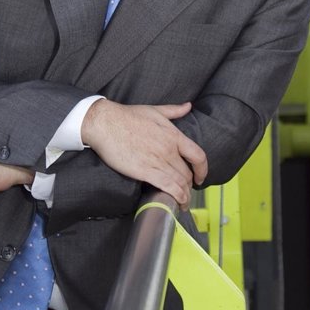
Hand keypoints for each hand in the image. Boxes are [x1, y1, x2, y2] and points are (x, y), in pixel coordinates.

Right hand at [80, 99, 207, 206]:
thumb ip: (174, 110)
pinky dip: (175, 197)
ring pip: (179, 183)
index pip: (198, 156)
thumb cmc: (127, 116)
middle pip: (187, 173)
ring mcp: (158, 161)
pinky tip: (176, 203)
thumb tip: (188, 106)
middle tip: (186, 192)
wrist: (106, 123)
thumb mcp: (155, 110)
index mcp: (173, 135)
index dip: (203, 169)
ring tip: (183, 203)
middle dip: (189, 186)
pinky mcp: (145, 171)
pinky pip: (167, 187)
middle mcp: (169, 150)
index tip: (200, 176)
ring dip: (184, 196)